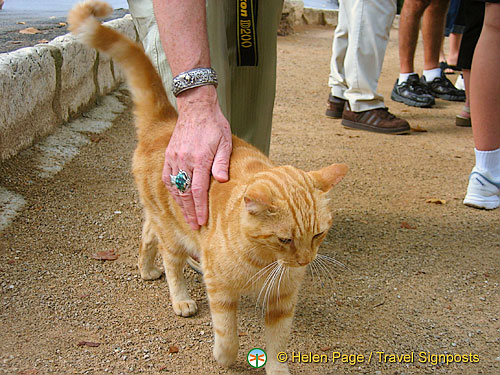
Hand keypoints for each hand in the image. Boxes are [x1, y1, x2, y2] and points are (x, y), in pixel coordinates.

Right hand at [162, 85, 231, 229]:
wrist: (197, 107)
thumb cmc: (215, 125)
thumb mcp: (225, 141)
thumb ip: (222, 162)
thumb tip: (221, 181)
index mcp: (200, 158)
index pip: (198, 190)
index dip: (200, 208)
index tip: (201, 221)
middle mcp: (184, 159)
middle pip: (185, 192)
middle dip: (190, 212)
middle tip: (194, 226)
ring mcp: (174, 157)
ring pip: (175, 187)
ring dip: (180, 204)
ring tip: (187, 217)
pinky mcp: (169, 154)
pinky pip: (167, 177)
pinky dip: (172, 191)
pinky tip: (177, 199)